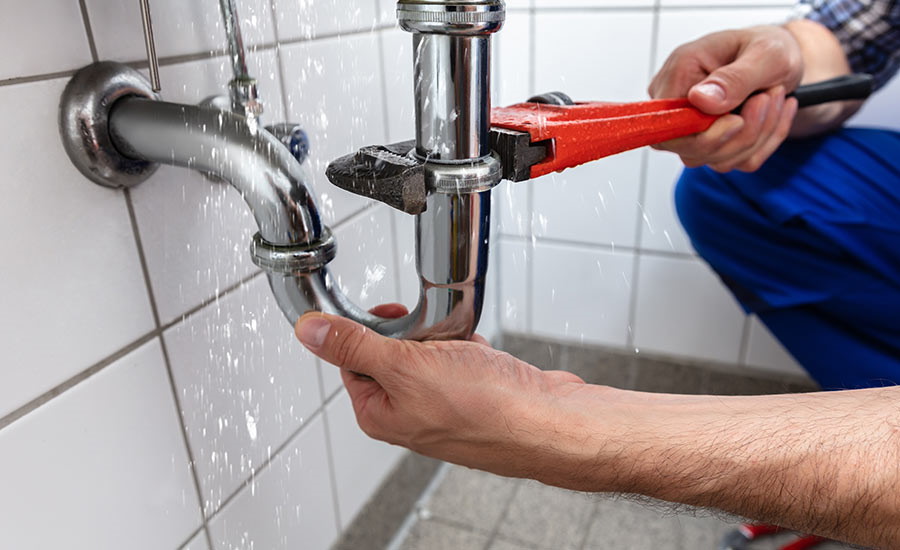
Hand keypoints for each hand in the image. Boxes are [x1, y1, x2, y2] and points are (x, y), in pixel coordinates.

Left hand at [293, 306, 589, 480]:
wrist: (549, 423)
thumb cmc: (485, 408)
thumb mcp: (405, 366)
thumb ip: (354, 345)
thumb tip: (309, 332)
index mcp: (380, 413)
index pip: (352, 359)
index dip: (368, 330)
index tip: (388, 314)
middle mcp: (409, 413)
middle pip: (393, 351)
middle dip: (416, 332)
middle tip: (433, 333)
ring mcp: (444, 405)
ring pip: (430, 351)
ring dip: (445, 338)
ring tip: (463, 347)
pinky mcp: (475, 394)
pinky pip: (462, 357)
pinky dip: (471, 348)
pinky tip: (483, 356)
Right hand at [649, 25, 803, 171]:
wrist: (784, 60)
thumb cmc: (770, 48)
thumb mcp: (767, 53)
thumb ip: (734, 78)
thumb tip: (699, 100)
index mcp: (679, 73)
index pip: (666, 126)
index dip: (701, 135)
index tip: (738, 119)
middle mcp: (677, 104)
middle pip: (691, 150)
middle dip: (742, 134)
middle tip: (770, 97)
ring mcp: (692, 128)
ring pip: (717, 159)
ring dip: (758, 136)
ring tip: (775, 97)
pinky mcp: (711, 143)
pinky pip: (736, 161)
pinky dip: (764, 143)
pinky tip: (774, 114)